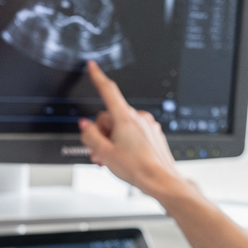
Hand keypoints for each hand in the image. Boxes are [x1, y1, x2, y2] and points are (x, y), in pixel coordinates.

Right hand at [78, 60, 185, 202]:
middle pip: (110, 116)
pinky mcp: (153, 134)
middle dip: (102, 132)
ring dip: (112, 140)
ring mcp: (148, 125)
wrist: (161, 180)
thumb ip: (90, 136)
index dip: (98, 77)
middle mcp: (138, 118)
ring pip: (121, 126)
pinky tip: (125, 157)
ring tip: (112, 159)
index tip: (92, 66)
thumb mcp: (104, 153)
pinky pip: (133, 132)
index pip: (108, 91)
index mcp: (125, 118)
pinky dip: (124, 142)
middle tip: (100, 151)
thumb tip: (85, 125)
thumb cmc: (137, 168)